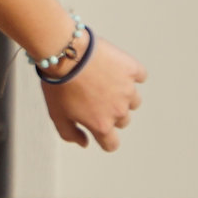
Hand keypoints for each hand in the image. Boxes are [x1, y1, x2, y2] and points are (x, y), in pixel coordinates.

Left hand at [40, 34, 146, 151]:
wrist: (66, 54)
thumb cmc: (59, 85)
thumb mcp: (57, 115)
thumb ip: (70, 134)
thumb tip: (85, 143)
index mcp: (101, 125)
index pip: (112, 144)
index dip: (106, 139)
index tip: (100, 129)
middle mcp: (118, 111)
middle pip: (123, 121)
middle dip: (111, 113)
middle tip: (96, 98)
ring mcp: (128, 90)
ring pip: (134, 100)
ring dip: (123, 95)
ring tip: (106, 82)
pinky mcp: (132, 70)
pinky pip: (140, 76)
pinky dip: (132, 74)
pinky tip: (117, 68)